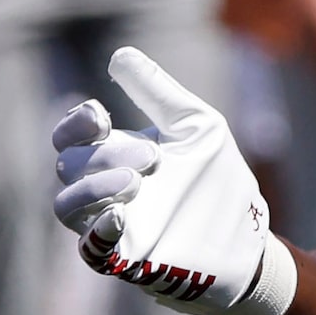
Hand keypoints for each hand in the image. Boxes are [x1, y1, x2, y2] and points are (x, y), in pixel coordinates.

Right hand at [51, 47, 296, 314]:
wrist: (249, 233)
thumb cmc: (218, 178)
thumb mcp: (196, 126)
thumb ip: (158, 93)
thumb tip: (120, 55)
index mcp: (114, 156)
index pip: (69, 139)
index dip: (73, 125)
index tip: (100, 115)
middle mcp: (103, 190)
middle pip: (70, 166)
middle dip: (106, 154)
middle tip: (153, 156)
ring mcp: (110, 226)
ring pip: (66, 207)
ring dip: (93, 189)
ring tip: (135, 180)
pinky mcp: (126, 259)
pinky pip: (91, 250)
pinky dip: (99, 232)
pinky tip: (121, 216)